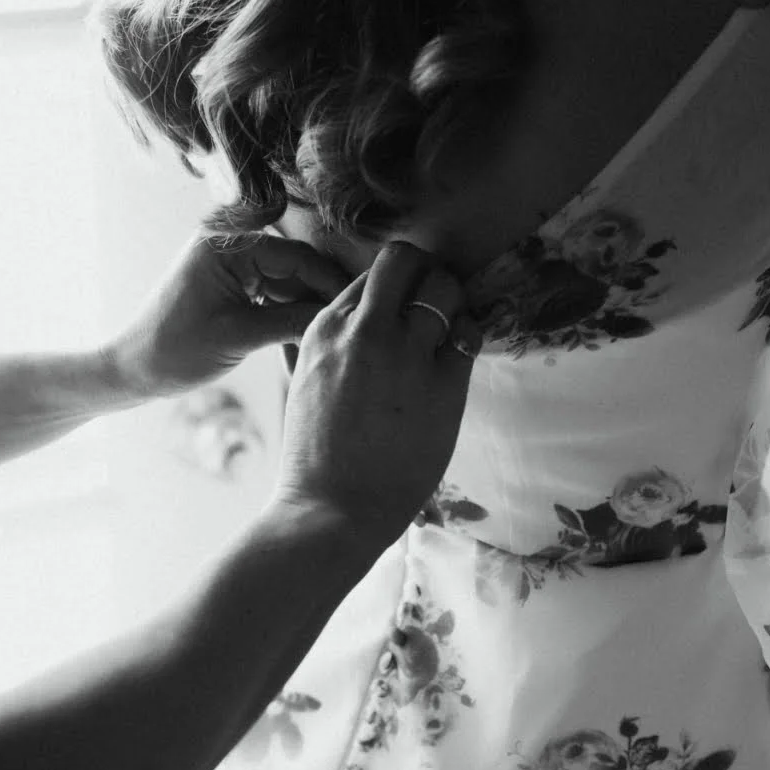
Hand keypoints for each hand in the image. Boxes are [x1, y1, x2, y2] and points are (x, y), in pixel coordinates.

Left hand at [103, 234, 349, 400]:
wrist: (132, 370)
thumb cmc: (176, 350)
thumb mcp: (241, 335)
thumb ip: (293, 320)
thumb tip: (343, 316)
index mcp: (227, 245)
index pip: (297, 257)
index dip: (331, 283)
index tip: (361, 308)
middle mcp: (229, 246)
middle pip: (296, 268)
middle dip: (322, 298)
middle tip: (355, 326)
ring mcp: (230, 266)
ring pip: (288, 284)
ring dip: (307, 310)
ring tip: (334, 338)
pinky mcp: (230, 286)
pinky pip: (272, 295)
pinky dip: (289, 317)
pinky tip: (308, 341)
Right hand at [274, 241, 479, 549]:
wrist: (330, 509)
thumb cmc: (314, 453)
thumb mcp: (300, 381)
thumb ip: (316, 343)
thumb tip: (333, 318)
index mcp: (325, 326)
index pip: (370, 271)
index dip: (394, 284)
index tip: (405, 305)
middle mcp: (364, 330)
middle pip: (407, 260)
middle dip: (425, 273)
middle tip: (434, 301)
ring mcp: (405, 355)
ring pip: (444, 287)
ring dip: (452, 301)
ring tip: (450, 330)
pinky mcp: (443, 385)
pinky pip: (469, 334)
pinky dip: (469, 336)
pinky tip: (459, 357)